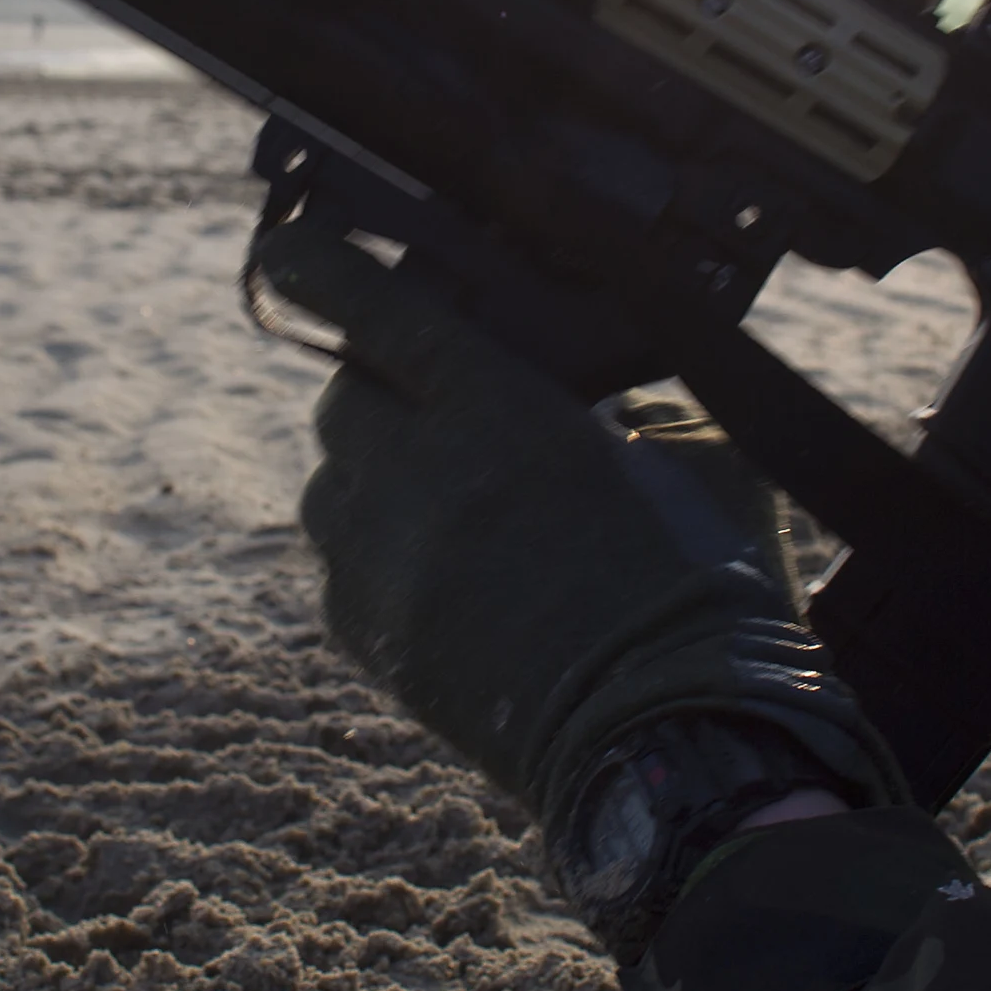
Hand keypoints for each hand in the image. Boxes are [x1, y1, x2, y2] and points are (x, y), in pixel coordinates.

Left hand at [255, 219, 905, 944]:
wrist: (669, 740)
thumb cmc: (704, 586)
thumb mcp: (702, 459)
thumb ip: (640, 411)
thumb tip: (612, 413)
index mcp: (501, 412)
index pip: (381, 315)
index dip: (324, 272)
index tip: (285, 249)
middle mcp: (418, 476)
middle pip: (344, 399)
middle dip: (377, 389)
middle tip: (427, 404)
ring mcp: (383, 563)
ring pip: (329, 486)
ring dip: (370, 475)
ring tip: (442, 501)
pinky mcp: (370, 637)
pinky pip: (343, 568)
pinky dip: (377, 555)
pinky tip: (446, 576)